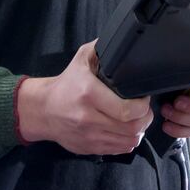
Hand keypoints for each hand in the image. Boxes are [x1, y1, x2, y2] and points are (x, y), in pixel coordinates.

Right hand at [16, 40, 152, 154]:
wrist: (43, 110)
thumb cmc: (66, 84)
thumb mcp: (81, 59)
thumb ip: (101, 49)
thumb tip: (121, 39)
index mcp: (89, 94)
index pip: (127, 110)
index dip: (143, 106)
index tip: (144, 99)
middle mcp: (89, 118)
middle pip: (132, 128)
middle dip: (145, 119)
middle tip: (144, 111)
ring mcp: (89, 136)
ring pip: (128, 141)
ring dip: (139, 132)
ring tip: (137, 120)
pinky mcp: (89, 148)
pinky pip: (119, 150)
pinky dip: (128, 142)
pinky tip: (125, 131)